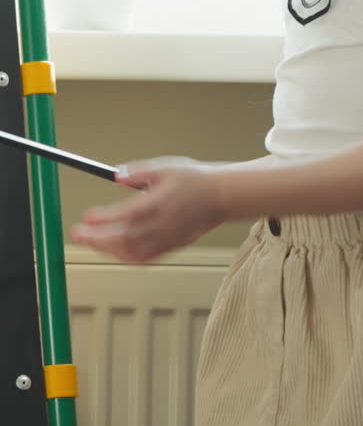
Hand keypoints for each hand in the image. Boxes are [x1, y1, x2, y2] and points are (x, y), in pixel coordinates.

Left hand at [70, 157, 225, 262]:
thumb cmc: (196, 180)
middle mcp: (163, 225)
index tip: (86, 217)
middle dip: (97, 239)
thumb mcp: (166, 167)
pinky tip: (115, 251)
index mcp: (160, 204)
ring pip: (133, 252)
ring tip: (92, 242)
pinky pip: (145, 257)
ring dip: (109, 250)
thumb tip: (117, 175)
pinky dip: (126, 256)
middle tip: (77, 235)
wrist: (222, 196)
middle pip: (124, 238)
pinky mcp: (172, 246)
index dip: (103, 219)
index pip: (126, 215)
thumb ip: (139, 172)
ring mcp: (168, 238)